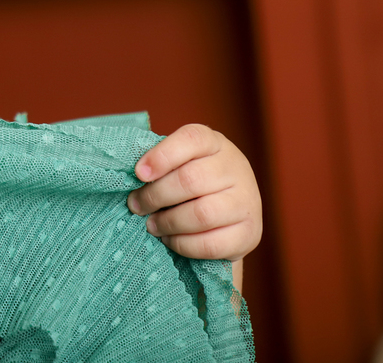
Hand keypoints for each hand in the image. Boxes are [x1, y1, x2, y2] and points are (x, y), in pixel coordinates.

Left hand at [126, 124, 261, 262]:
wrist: (229, 215)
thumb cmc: (192, 183)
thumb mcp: (180, 163)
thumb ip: (160, 164)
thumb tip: (132, 176)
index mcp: (214, 143)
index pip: (191, 139)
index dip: (162, 156)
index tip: (138, 174)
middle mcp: (235, 167)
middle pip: (191, 180)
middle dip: (155, 196)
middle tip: (136, 205)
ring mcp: (247, 201)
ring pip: (202, 214)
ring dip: (168, 222)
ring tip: (151, 225)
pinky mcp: (250, 234)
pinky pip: (211, 244)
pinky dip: (183, 244)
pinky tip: (170, 239)